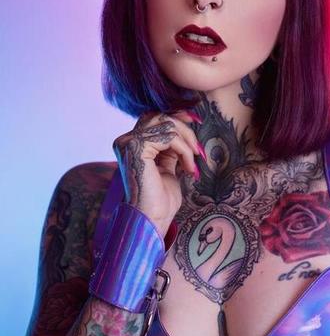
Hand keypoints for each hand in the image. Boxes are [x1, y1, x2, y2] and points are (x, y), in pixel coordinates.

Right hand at [111, 110, 203, 236]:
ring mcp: (128, 143)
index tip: (195, 120)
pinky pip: (169, 136)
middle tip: (199, 150)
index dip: (176, 116)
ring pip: (167, 124)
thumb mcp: (168, 167)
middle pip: (160, 116)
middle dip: (185, 129)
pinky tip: (187, 168)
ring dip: (187, 143)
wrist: (153, 219)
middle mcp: (125, 141)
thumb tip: (183, 128)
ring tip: (193, 164)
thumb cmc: (161, 199)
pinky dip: (184, 150)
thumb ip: (170, 148)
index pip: (153, 118)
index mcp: (131, 145)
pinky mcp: (136, 148)